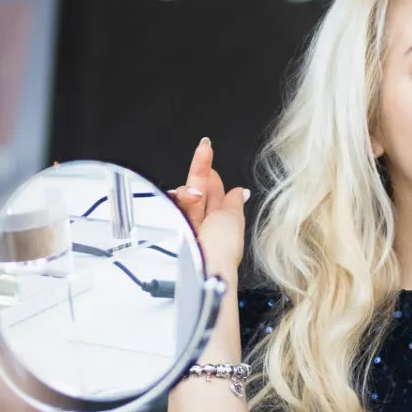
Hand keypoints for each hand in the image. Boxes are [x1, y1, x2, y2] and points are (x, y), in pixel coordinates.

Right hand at [169, 137, 248, 281]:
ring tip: (195, 195)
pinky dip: (180, 197)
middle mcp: (202, 224)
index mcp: (220, 223)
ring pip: (184, 196)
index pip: (213, 194)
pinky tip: (187, 197)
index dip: (212, 177)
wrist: (204, 265)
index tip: (209, 155)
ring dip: (191, 188)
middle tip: (204, 147)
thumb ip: (234, 202)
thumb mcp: (235, 219)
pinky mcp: (170, 224)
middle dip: (201, 169)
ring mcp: (185, 225)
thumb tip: (241, 191)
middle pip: (198, 190)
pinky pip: (171, 203)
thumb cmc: (223, 247)